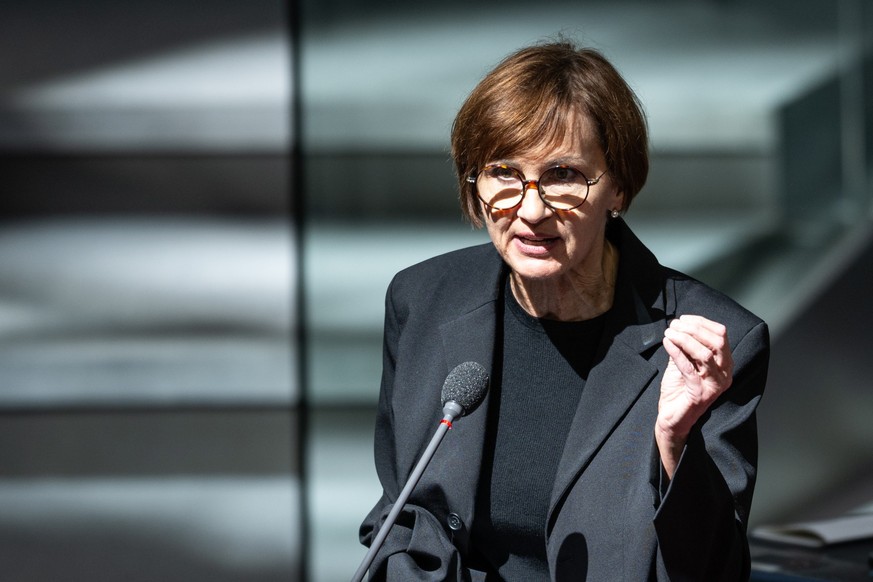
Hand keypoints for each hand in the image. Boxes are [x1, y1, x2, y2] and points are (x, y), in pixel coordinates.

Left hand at [656, 315, 732, 477]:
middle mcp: (725, 374)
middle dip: (693, 328)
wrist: (672, 419)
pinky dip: (676, 352)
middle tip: (674, 325)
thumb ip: (685, 346)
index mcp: (724, 364)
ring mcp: (714, 385)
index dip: (701, 322)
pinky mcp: (700, 394)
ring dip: (684, 339)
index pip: (721, 335)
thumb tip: (679, 325)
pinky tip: (666, 343)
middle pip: (716, 341)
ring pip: (704, 353)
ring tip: (669, 333)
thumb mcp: (683, 362)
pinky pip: (689, 367)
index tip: (683, 319)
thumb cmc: (679, 390)